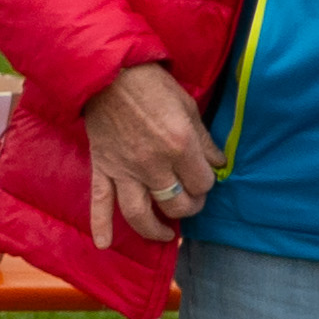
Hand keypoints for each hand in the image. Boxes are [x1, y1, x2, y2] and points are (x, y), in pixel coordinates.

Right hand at [86, 56, 218, 251]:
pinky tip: (104, 244)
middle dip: (188, 207)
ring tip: (166, 233)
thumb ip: (204, 141)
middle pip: (177, 204)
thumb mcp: (188, 108)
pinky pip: (100, 202)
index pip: (203, 184)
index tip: (204, 176)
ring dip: (155, 229)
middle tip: (190, 201)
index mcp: (179, 146)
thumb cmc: (152, 86)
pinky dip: (101, 225)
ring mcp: (125, 170)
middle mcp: (153, 164)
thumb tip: (218, 163)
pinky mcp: (103, 168)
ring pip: (141, 213)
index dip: (207, 184)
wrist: (107, 73)